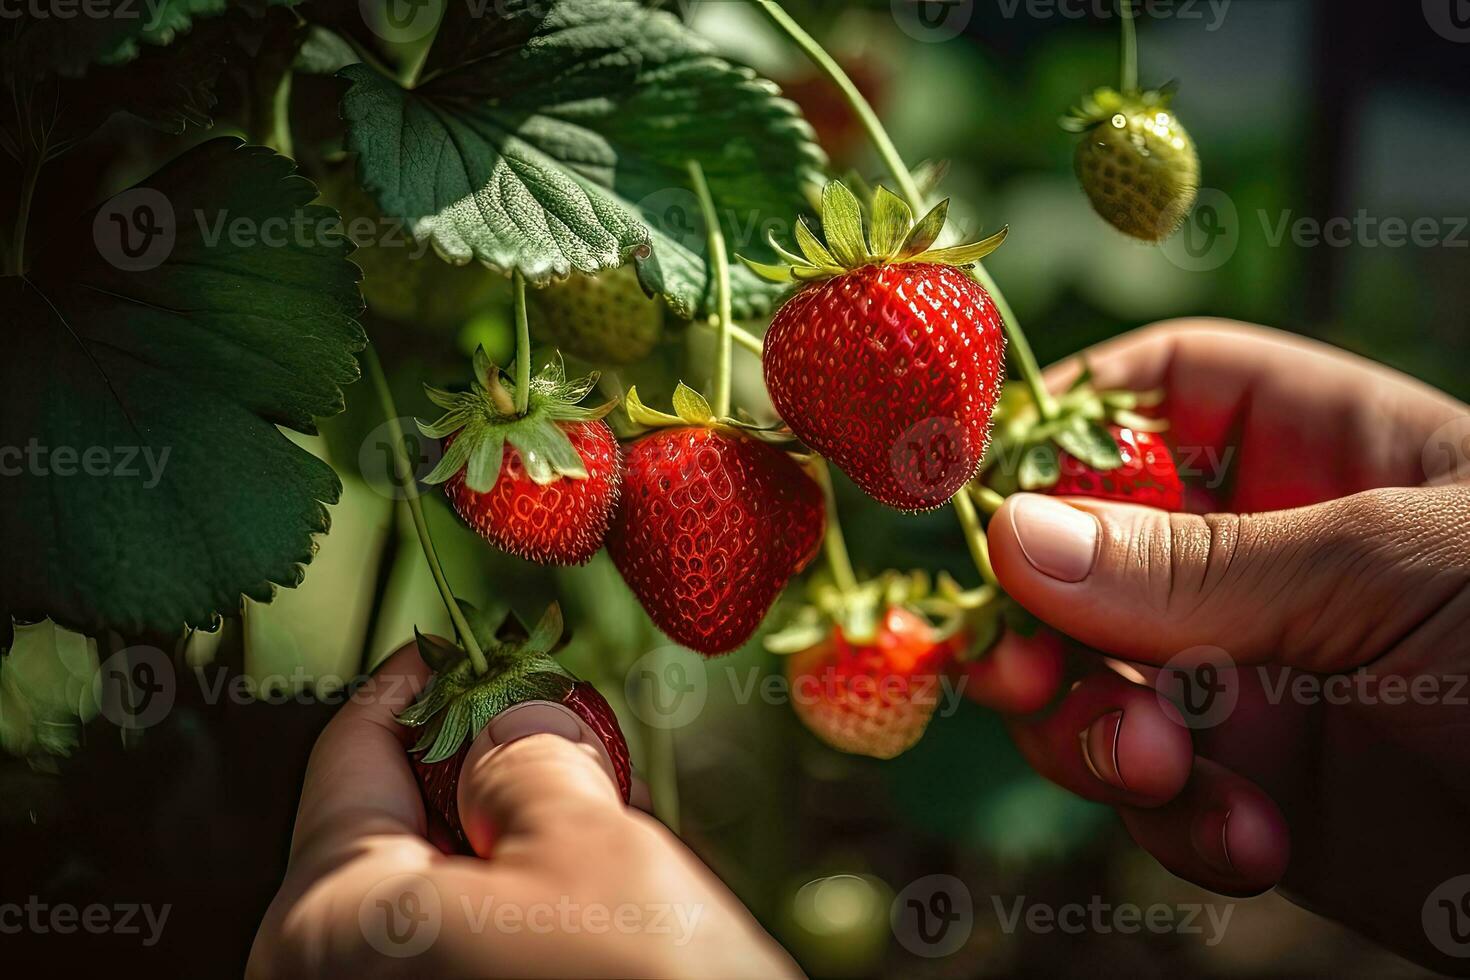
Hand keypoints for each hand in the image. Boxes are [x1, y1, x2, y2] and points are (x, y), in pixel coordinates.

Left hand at [247, 646, 799, 978]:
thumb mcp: (593, 838)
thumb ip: (525, 750)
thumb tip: (502, 721)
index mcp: (328, 927)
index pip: (351, 755)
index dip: (413, 684)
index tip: (449, 649)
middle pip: (381, 829)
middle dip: (462, 773)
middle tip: (541, 733)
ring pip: (419, 896)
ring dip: (490, 847)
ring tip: (576, 823)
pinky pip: (441, 952)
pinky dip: (497, 911)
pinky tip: (572, 905)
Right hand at [968, 319, 1469, 970]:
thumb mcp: (1392, 572)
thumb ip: (1193, 562)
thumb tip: (1010, 533)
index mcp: (1320, 453)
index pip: (1153, 395)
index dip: (1055, 424)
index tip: (966, 482)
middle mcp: (1269, 561)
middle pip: (1084, 554)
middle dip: (1040, 615)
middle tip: (1011, 667)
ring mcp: (1259, 683)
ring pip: (1093, 684)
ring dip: (1094, 731)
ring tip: (1158, 765)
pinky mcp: (1262, 801)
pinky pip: (1155, 798)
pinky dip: (1174, 822)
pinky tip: (1249, 844)